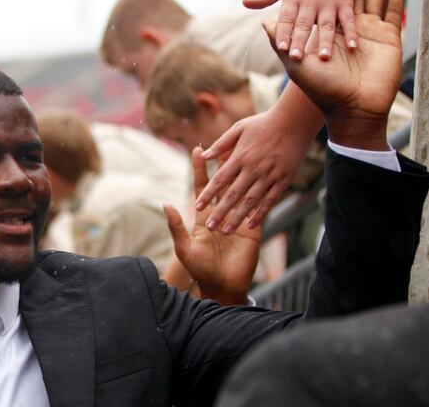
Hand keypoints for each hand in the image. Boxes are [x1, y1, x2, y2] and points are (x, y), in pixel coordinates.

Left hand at [163, 147, 260, 304]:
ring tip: (244, 153)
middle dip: (222, 164)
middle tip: (224, 142)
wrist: (221, 287)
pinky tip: (263, 178)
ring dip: (241, 173)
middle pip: (223, 184)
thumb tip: (165, 204)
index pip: (202, 187)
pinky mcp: (252, 229)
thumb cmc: (200, 268)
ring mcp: (237, 220)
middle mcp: (220, 214)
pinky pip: (256, 209)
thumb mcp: (185, 247)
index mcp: (203, 216)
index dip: (199, 169)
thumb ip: (177, 226)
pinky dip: (258, 194)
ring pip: (240, 191)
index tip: (197, 150)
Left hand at [196, 102, 319, 231]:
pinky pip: (271, 200)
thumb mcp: (240, 127)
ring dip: (238, 217)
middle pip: (233, 195)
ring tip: (226, 231)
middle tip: (210, 227)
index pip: (219, 180)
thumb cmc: (264, 122)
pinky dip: (261, 213)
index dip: (208, 194)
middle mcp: (253, 168)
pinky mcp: (284, 180)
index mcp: (240, 156)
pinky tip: (251, 223)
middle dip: (220, 212)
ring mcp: (270, 175)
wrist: (297, 119)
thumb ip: (222, 144)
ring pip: (251, 201)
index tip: (197, 207)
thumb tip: (204, 156)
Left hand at [244, 0, 362, 60]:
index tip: (281, 48)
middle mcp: (311, 3)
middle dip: (300, 41)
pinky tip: (353, 47)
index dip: (283, 33)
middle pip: (305, 24)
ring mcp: (329, 4)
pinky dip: (352, 33)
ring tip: (324, 57)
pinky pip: (349, 20)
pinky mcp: (345, 3)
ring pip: (327, 25)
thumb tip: (244, 2)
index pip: (286, 19)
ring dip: (326, 41)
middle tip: (297, 58)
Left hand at [265, 0, 404, 148]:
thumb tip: (262, 21)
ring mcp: (369, 35)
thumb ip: (280, 40)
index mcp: (327, 38)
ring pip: (372, 1)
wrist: (353, 108)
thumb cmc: (322, 89)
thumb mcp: (296, 63)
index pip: (325, 9)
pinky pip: (393, 12)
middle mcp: (348, 35)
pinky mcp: (388, 38)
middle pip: (350, 1)